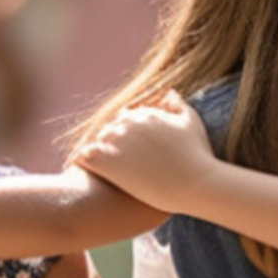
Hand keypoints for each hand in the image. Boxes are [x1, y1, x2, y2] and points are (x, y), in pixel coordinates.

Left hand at [78, 92, 214, 208]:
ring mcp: (115, 141)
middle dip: (110, 144)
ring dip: (96, 154)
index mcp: (144, 113)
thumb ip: (178, 105)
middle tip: (109, 161)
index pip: (126, 118)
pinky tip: (81, 174)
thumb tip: (169, 94)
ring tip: (93, 170)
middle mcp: (127, 123)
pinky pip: (84, 158)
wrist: (195, 184)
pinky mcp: (106, 161)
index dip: (127, 134)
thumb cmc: (197, 156)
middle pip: (110, 130)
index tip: (127, 150)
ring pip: (97, 143)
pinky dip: (81, 163)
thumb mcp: (191, 122)